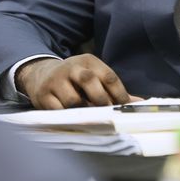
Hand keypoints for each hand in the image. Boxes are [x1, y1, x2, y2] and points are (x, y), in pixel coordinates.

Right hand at [15, 54, 140, 108]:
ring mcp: (56, 80)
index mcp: (88, 61)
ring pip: (73, 99)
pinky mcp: (43, 95)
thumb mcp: (93, 76)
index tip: (124, 107)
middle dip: (101, 99)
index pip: (108, 75)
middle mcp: (72, 67)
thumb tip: (139, 103)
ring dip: (83, 111)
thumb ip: (114, 91)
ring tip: (88, 116)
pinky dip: (68, 117)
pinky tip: (73, 119)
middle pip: (89, 80)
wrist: (40, 74)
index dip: (119, 93)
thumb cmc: (75, 79)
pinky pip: (58, 110)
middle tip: (107, 113)